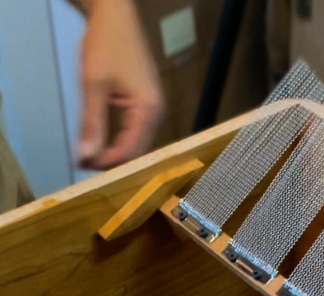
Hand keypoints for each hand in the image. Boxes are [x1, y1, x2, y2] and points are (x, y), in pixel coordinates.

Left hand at [78, 0, 164, 168]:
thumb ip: (92, 123)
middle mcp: (155, 112)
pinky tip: (100, 143)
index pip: (131, 151)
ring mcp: (151, 108)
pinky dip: (117, 140)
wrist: (115, 14)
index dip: (108, 164)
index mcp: (149, 109)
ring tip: (89, 157)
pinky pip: (132, 130)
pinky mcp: (143, 103)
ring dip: (113, 152)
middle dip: (112, 162)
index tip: (85, 168)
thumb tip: (86, 155)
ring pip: (134, 143)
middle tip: (84, 167)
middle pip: (136, 151)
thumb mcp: (94, 85)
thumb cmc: (107, 42)